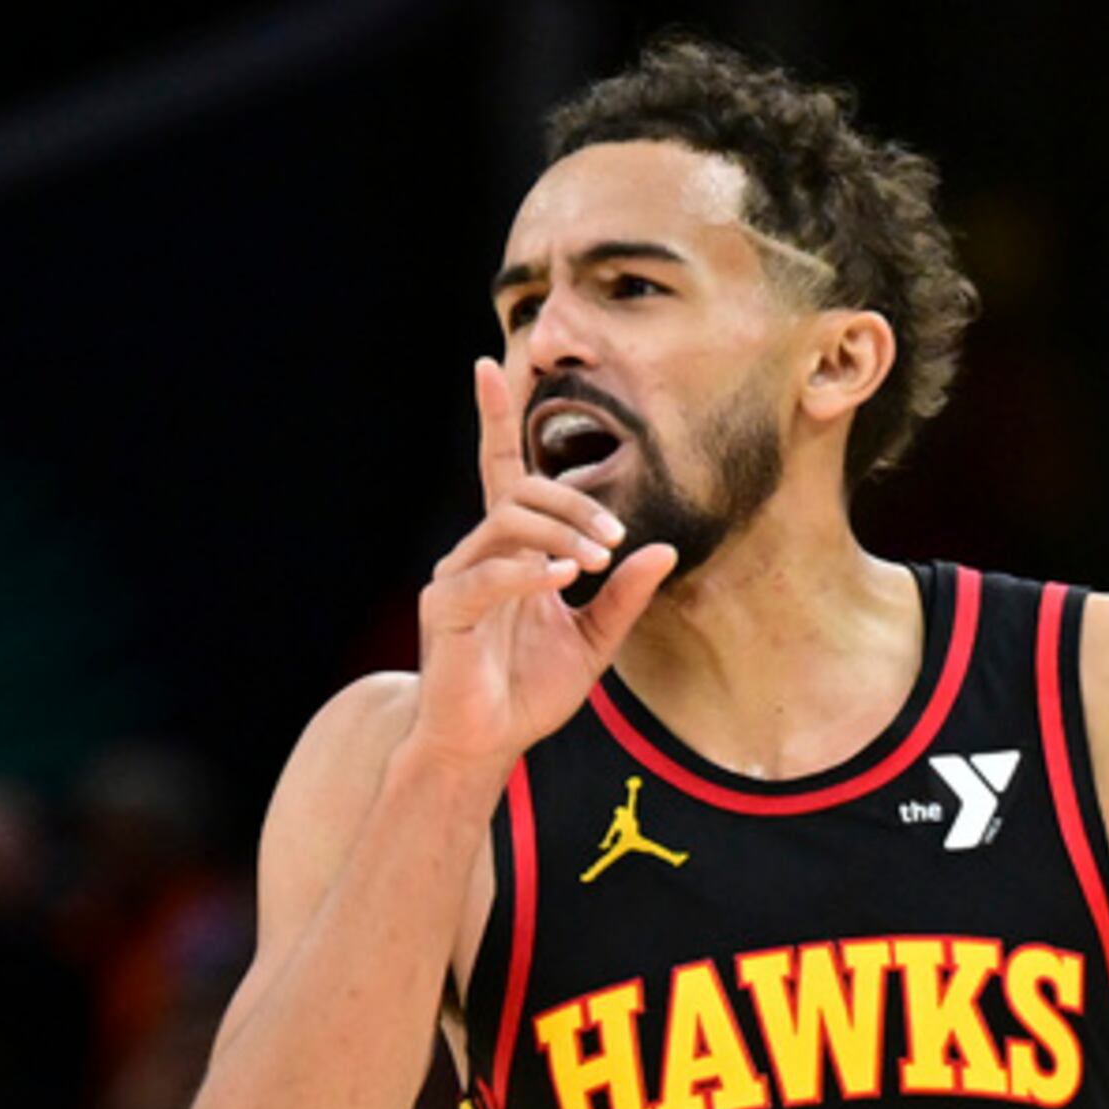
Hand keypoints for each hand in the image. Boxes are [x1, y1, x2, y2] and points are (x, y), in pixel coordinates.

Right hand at [404, 358, 679, 772]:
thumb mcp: (594, 643)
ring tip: (594, 564)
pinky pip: (486, 575)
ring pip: (507, 525)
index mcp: (511, 551)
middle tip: (615, 543)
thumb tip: (664, 551)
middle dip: (574, 506)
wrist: (487, 743)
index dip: (495, 419)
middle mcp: (478, 553)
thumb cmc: (530, 691)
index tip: (491, 365)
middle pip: (520, 493)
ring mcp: (457, 578)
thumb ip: (624, 597)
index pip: (501, 472)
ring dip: (560, 535)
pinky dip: (527, 572)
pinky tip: (563, 577)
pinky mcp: (444, 610)